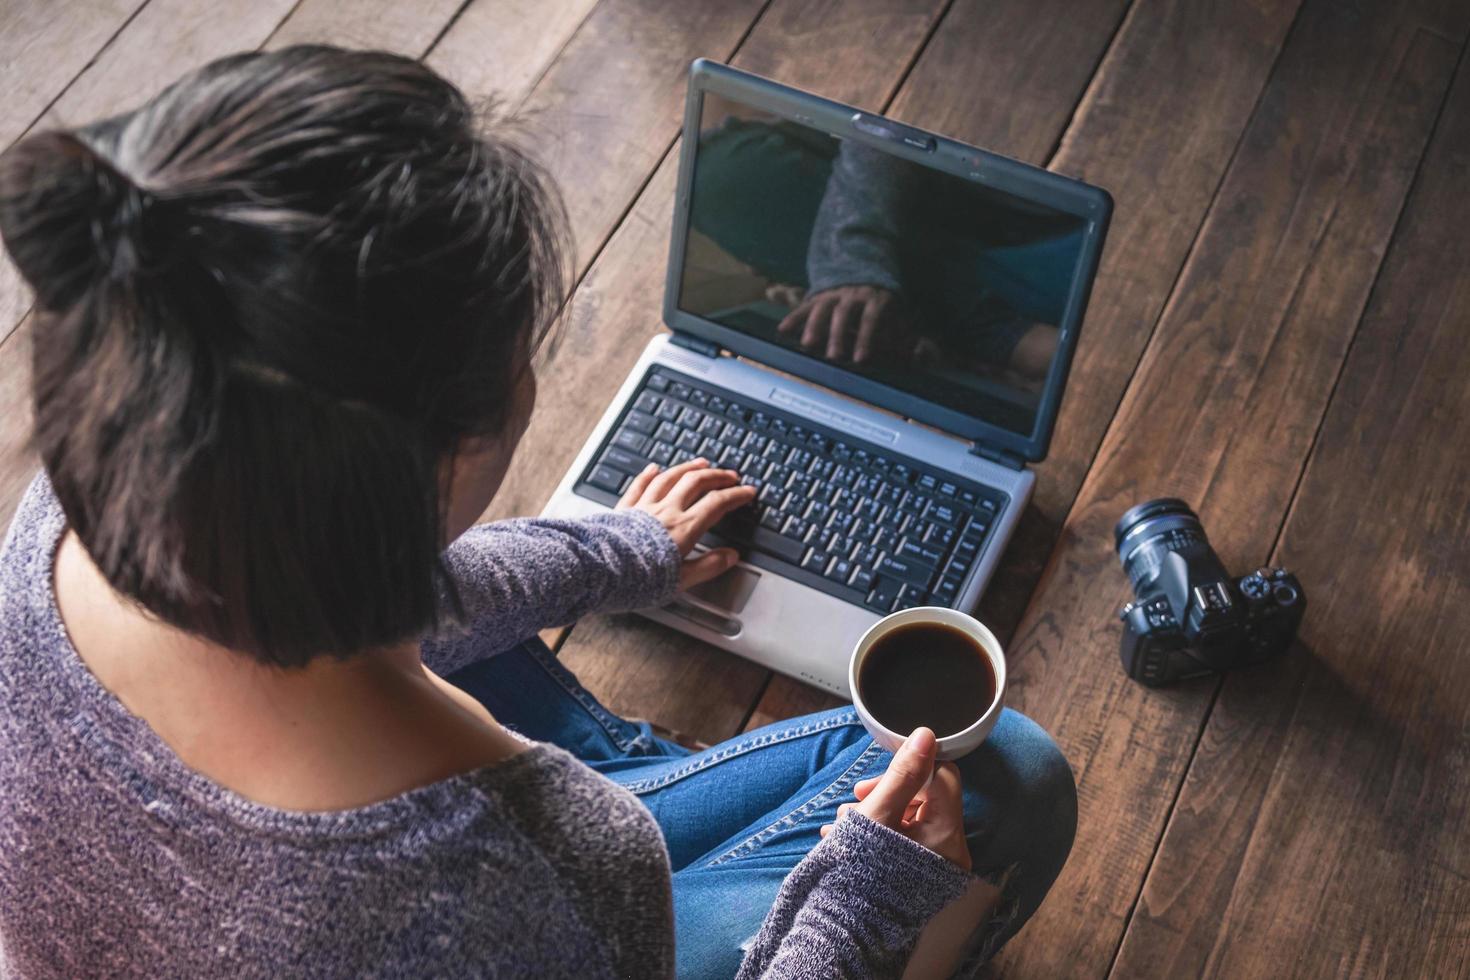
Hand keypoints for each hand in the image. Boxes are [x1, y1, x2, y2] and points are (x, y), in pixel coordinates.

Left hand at [616, 458, 756, 588]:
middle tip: (731, 476)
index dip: (736, 495)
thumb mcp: (681, 580)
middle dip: (717, 476)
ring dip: (689, 467)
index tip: (748, 492)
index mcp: (684, 528)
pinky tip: (654, 468)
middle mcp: (665, 511)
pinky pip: (639, 485)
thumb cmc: (638, 579)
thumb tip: (731, 557)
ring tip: (702, 463)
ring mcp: (644, 507)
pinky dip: (649, 474)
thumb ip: (708, 566)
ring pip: (670, 477)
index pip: (717, 504)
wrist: (600, 570)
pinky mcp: (623, 510)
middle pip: (696, 482)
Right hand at [776, 284, 911, 363]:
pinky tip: (782, 330)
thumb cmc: (884, 304)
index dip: (867, 338)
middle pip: (844, 315)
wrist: (863, 271)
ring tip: (808, 346)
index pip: (872, 319)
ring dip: (815, 327)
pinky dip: (793, 318)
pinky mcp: (817, 298)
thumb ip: (910, 338)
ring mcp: (834, 295)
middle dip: (838, 336)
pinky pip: (804, 307)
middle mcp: (853, 295)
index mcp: (877, 299)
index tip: (861, 359)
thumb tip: (920, 358)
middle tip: (834, 357)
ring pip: (822, 309)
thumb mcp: (901, 315)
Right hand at [820, 727, 970, 870]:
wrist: (843, 929)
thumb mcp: (877, 814)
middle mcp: (950, 852)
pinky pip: (907, 840)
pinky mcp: (922, 876)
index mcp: (946, 834)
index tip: (878, 778)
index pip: (942, 775)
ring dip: (878, 811)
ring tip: (845, 825)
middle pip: (926, 797)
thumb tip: (926, 736)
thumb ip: (903, 774)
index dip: (910, 768)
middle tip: (857, 800)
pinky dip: (882, 832)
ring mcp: (937, 866)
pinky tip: (852, 838)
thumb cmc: (859, 871)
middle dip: (887, 792)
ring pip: (911, 818)